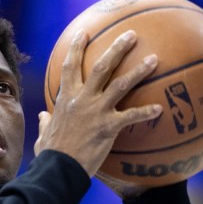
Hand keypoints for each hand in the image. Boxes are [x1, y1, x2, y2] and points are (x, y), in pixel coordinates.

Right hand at [35, 29, 161, 177]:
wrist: (58, 169)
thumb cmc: (50, 154)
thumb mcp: (44, 134)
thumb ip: (45, 122)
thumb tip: (43, 116)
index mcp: (66, 98)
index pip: (70, 66)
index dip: (76, 48)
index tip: (83, 34)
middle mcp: (81, 99)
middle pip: (101, 66)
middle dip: (116, 48)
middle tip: (131, 35)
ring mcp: (96, 112)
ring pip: (120, 84)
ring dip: (138, 70)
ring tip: (153, 59)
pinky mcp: (108, 127)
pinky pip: (131, 116)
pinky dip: (146, 111)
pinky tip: (159, 108)